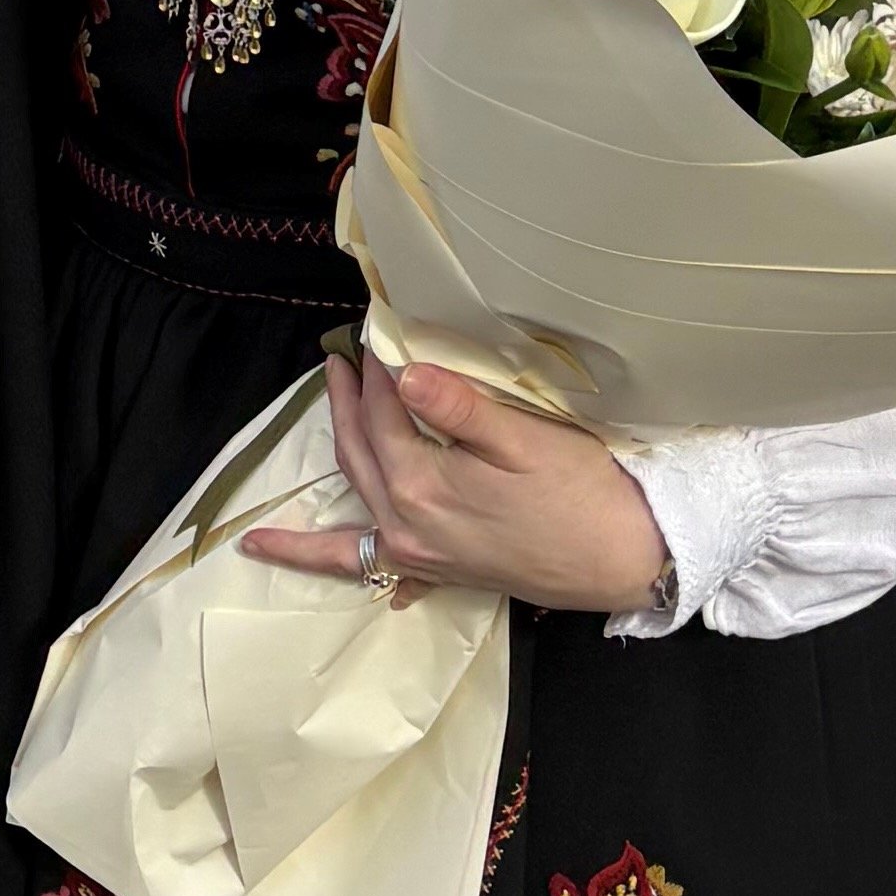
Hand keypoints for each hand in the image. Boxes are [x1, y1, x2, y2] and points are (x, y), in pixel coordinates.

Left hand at [248, 339, 671, 616]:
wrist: (623, 561)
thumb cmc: (582, 494)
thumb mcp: (525, 441)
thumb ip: (458, 410)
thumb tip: (405, 372)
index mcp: (422, 486)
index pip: (384, 410)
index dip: (379, 366)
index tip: (378, 326)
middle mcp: (405, 523)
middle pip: (359, 448)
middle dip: (347, 398)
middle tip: (342, 354)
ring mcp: (415, 553)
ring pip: (355, 492)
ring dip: (333, 451)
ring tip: (326, 404)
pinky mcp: (432, 570)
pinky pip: (354, 561)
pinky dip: (312, 554)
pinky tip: (272, 549)